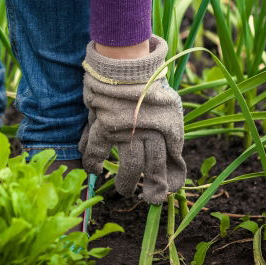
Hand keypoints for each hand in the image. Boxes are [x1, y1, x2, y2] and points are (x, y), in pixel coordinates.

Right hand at [78, 35, 185, 203]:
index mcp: (168, 128)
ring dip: (126, 182)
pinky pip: (98, 150)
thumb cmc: (148, 83)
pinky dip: (94, 161)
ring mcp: (127, 131)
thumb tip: (171, 157)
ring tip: (124, 191)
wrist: (126, 65)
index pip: (172, 162)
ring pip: (129, 166)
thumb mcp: (169, 108)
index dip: (170, 180)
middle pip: (151, 169)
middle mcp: (150, 133)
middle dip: (151, 188)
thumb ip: (168, 132)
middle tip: (149, 199)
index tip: (168, 193)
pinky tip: (93, 170)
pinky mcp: (105, 126)